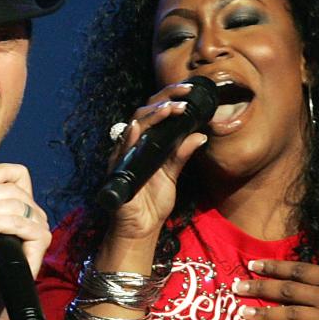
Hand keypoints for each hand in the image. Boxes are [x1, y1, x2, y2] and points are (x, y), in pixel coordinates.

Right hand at [106, 83, 208, 242]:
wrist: (141, 228)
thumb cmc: (153, 201)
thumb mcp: (173, 174)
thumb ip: (182, 153)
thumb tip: (201, 134)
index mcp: (147, 142)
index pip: (156, 111)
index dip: (170, 97)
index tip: (190, 91)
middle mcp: (133, 143)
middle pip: (145, 110)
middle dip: (165, 98)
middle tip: (185, 92)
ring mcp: (124, 154)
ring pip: (135, 123)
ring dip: (154, 114)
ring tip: (172, 107)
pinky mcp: (117, 169)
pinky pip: (122, 149)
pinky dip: (130, 137)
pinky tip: (139, 128)